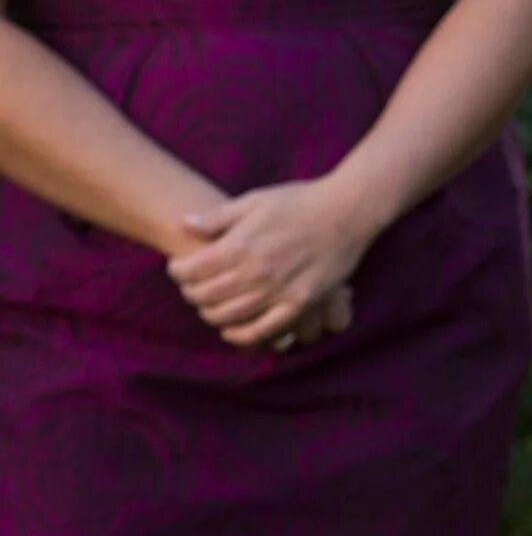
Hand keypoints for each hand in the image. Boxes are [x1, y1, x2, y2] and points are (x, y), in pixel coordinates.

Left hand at [166, 179, 382, 348]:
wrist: (349, 209)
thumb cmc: (302, 200)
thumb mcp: (256, 199)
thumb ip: (218, 216)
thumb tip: (184, 224)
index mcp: (241, 244)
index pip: (191, 270)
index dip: (177, 271)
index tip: (178, 268)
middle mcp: (257, 270)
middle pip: (206, 295)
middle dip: (191, 293)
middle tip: (192, 287)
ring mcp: (279, 289)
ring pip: (229, 315)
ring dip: (211, 313)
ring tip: (209, 305)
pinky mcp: (301, 302)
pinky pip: (265, 329)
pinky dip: (242, 336)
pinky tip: (231, 332)